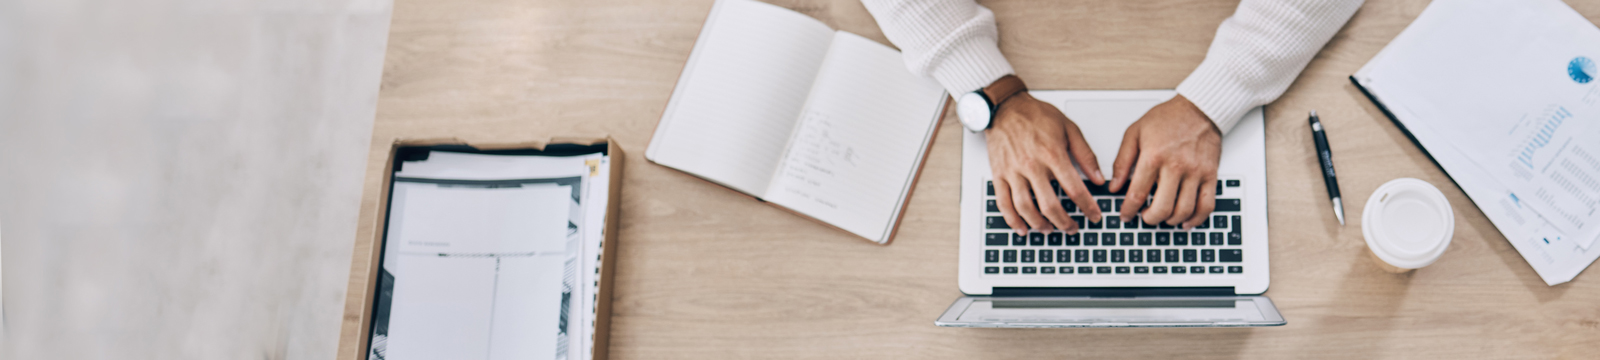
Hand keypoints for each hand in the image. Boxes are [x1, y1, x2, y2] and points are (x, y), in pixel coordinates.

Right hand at [987, 92, 1105, 233]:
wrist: (1005, 107)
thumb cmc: (1035, 115)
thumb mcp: (1069, 128)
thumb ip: (1085, 154)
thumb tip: (1098, 177)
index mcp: (1052, 154)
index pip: (1074, 189)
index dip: (1088, 206)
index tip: (1094, 215)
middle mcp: (1031, 165)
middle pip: (1049, 205)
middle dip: (1064, 222)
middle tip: (1073, 228)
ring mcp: (1013, 172)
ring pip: (1025, 208)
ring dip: (1039, 225)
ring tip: (1050, 230)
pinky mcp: (999, 175)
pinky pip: (1003, 203)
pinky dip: (1012, 220)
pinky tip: (1022, 228)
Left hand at [1110, 94, 1221, 227]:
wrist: (1199, 108)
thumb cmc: (1167, 118)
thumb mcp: (1134, 133)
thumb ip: (1122, 161)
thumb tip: (1113, 186)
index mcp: (1154, 156)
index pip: (1137, 193)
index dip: (1128, 210)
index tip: (1125, 215)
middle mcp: (1176, 166)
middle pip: (1162, 207)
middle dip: (1150, 219)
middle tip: (1144, 218)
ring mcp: (1196, 172)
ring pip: (1184, 210)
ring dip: (1171, 221)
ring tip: (1163, 218)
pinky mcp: (1211, 174)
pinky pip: (1207, 205)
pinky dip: (1197, 219)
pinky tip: (1186, 222)